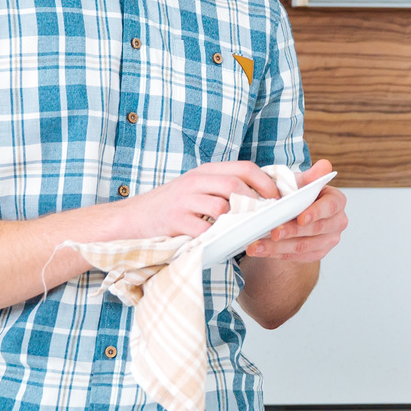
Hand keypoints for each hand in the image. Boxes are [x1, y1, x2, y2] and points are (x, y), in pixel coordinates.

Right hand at [119, 161, 282, 238]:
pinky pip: (203, 229)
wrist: (131, 219)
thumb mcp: (197, 190)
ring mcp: (183, 200)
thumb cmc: (170, 208)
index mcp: (205, 172)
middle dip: (257, 202)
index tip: (279, 198)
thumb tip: (261, 198)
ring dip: (237, 221)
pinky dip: (216, 237)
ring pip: (222, 206)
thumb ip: (222, 190)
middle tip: (268, 218)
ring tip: (246, 232)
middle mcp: (195, 181)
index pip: (244, 168)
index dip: (266, 182)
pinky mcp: (174, 221)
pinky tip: (221, 242)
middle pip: (235, 184)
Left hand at [244, 159, 348, 261]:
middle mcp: (337, 222)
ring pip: (302, 247)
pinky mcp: (316, 254)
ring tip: (256, 245)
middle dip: (291, 232)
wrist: (293, 212)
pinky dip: (275, 254)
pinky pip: (294, 257)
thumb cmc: (297, 194)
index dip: (315, 213)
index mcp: (336, 201)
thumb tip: (324, 165)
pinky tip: (259, 250)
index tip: (300, 217)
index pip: (329, 207)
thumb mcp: (301, 182)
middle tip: (272, 232)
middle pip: (315, 230)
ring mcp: (328, 241)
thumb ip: (311, 176)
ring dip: (277, 247)